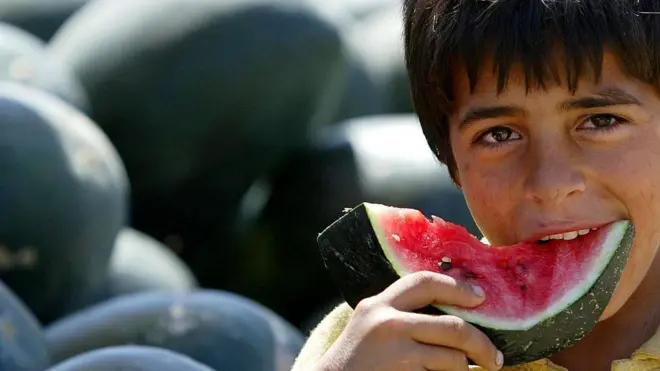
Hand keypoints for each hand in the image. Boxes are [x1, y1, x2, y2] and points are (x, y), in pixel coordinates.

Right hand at [316, 271, 503, 370]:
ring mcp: (396, 354)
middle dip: (482, 343)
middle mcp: (387, 324)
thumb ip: (399, 312)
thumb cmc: (355, 360)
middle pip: (452, 327)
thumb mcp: (371, 325)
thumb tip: (452, 309)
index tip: (481, 297)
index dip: (458, 287)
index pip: (425, 282)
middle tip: (495, 358)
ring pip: (453, 360)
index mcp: (379, 304)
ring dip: (466, 370)